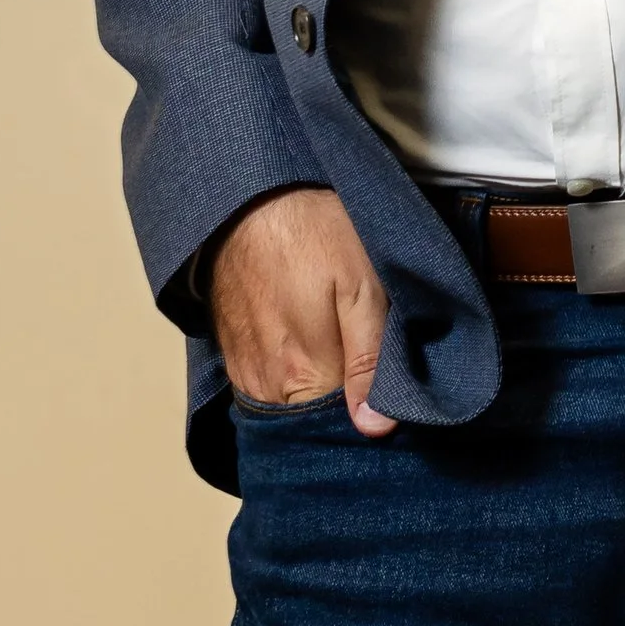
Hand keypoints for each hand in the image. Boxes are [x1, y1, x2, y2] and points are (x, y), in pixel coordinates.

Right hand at [209, 187, 396, 434]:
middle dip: (346, 403)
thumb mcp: (364, 287)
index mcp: (302, 377)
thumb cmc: (316, 233)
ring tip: (339, 344)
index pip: (345, 427)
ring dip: (319, 387)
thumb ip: (370, 361)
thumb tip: (374, 430)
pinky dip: (292, 375)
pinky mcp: (232, 354)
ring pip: (291, 404)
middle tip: (370, 359)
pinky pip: (267, 386)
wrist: (253, 195)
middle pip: (315, 419)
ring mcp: (243, 372)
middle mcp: (265, 387)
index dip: (375, 407)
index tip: (392, 383)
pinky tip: (310, 341)